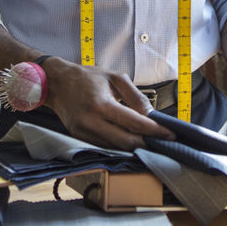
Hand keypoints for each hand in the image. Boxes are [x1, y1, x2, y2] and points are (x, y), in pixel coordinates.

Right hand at [41, 57, 172, 149]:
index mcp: (101, 104)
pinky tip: (130, 139)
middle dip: (147, 143)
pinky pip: (105, 146)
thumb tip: (151, 114)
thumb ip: (135, 96)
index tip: (170, 134)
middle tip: (162, 140)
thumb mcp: (115, 77)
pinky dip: (119, 145)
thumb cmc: (87, 77)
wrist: (56, 83)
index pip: (134, 123)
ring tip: (149, 140)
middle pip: (126, 141)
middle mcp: (91, 121)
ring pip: (116, 147)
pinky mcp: (79, 137)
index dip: (155, 131)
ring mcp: (83, 132)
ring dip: (134, 146)